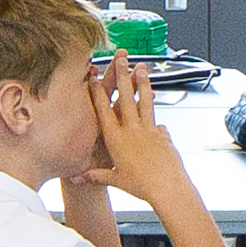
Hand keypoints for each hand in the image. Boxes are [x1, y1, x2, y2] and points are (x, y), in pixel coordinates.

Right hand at [89, 56, 179, 192]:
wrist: (167, 188)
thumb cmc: (141, 186)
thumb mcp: (114, 180)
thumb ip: (95, 176)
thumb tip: (78, 179)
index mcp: (117, 139)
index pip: (104, 110)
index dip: (98, 92)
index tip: (94, 77)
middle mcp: (133, 130)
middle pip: (126, 97)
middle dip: (122, 75)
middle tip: (122, 58)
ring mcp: (150, 130)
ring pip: (145, 101)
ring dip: (142, 83)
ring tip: (142, 68)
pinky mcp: (163, 135)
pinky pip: (158, 123)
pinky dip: (155, 119)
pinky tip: (156, 120)